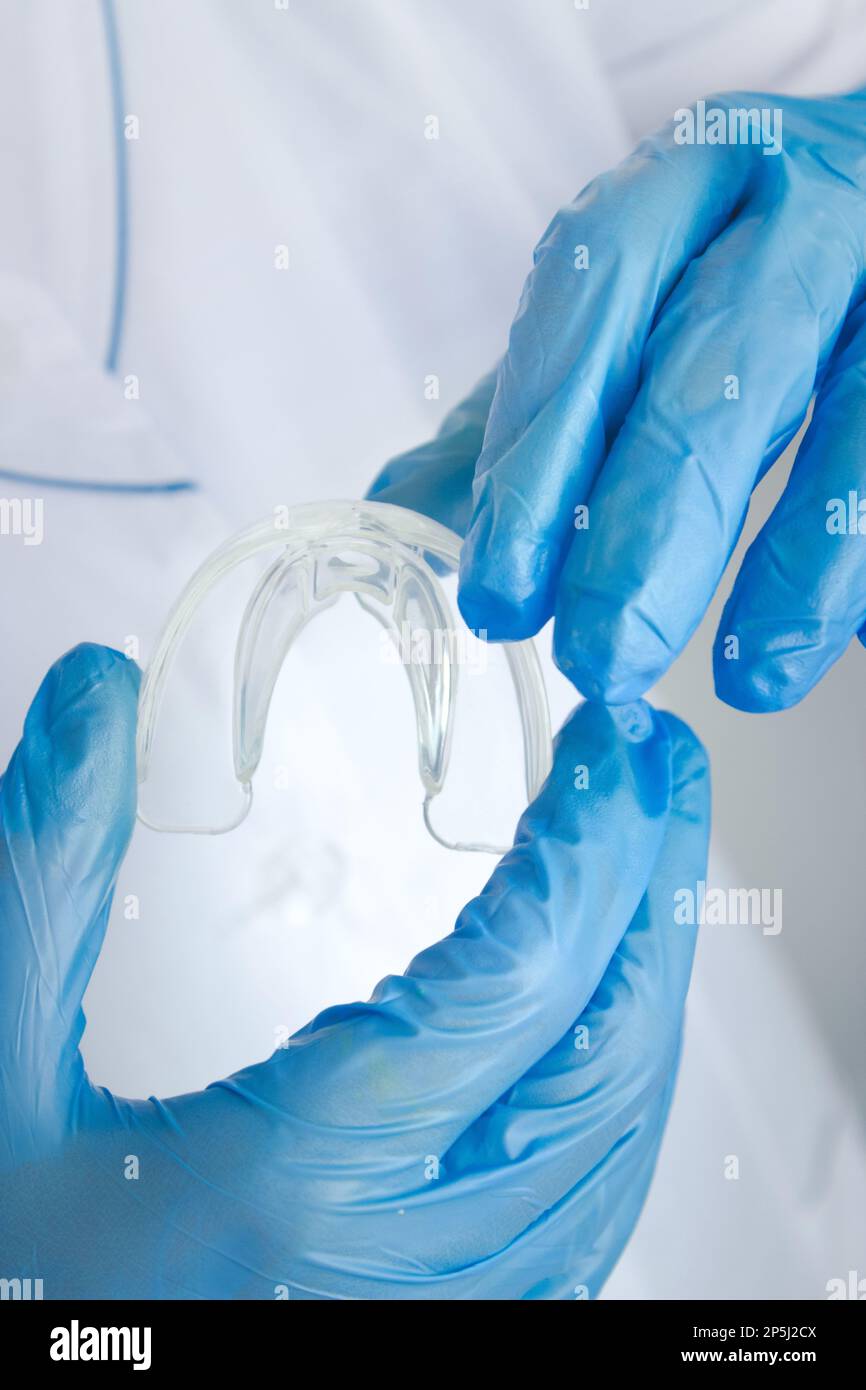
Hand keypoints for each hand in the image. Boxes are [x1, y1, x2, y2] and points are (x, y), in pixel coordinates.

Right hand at [0, 644, 707, 1299]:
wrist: (40, 1387)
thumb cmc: (20, 1266)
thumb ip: (47, 875)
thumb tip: (99, 694)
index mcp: (294, 1183)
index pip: (507, 986)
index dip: (584, 850)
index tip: (612, 750)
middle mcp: (406, 1269)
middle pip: (601, 1056)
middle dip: (648, 891)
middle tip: (659, 769)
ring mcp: (454, 1315)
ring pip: (620, 1136)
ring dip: (650, 978)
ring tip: (649, 860)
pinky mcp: (466, 1327)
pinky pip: (592, 1197)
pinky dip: (621, 1076)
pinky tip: (607, 1003)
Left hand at [372, 90, 865, 711]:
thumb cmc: (751, 268)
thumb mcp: (639, 307)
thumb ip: (538, 402)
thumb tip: (408, 504)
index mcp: (688, 182)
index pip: (595, 300)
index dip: (541, 449)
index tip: (502, 588)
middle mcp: (801, 209)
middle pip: (714, 369)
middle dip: (646, 527)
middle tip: (600, 657)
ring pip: (852, 422)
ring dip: (789, 565)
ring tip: (740, 679)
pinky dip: (851, 567)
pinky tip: (812, 642)